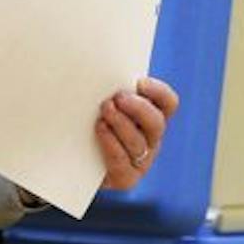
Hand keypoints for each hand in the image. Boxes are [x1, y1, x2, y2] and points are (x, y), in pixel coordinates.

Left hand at [97, 76, 178, 192]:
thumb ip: (111, 89)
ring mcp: (141, 160)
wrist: (75, 160)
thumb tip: (102, 65)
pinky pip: (122, 160)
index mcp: (152, 116)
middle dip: (138, 108)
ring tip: (105, 110)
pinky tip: (100, 128)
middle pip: (156, 123)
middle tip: (118, 97)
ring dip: (121, 123)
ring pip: (138, 142)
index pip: (168, 103)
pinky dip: (110, 142)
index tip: (139, 82)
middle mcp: (151, 139)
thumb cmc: (89, 122)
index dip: (158, 92)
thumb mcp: (101, 102)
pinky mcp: (126, 177)